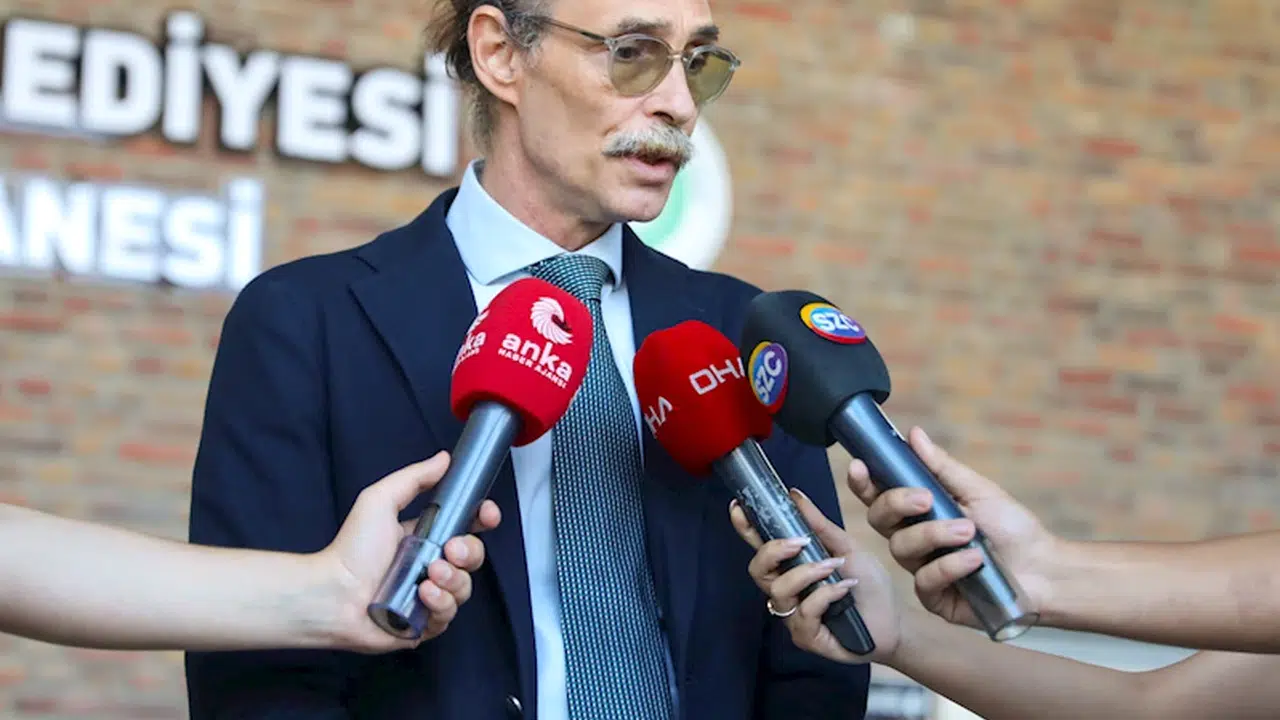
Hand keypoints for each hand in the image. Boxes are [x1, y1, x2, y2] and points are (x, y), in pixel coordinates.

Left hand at [319, 452, 501, 652]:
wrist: (332, 594)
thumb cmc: (350, 550)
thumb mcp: (381, 501)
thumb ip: (414, 478)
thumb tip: (443, 459)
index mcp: (425, 537)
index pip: (467, 526)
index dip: (482, 519)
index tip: (486, 513)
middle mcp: (430, 566)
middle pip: (473, 557)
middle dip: (469, 552)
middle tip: (449, 550)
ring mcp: (429, 596)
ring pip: (465, 587)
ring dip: (453, 579)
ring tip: (430, 574)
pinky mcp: (424, 623)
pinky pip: (449, 615)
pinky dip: (441, 603)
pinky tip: (423, 595)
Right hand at [729, 488, 901, 664]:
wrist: (894, 620)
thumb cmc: (868, 584)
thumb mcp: (846, 547)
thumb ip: (819, 525)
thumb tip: (795, 495)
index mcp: (791, 567)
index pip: (760, 547)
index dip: (746, 529)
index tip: (738, 507)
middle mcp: (786, 590)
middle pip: (757, 570)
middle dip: (773, 551)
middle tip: (799, 542)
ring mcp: (793, 615)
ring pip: (778, 590)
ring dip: (806, 573)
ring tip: (834, 566)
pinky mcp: (806, 636)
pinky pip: (803, 613)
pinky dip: (824, 596)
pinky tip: (844, 589)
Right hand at [846, 426, 1055, 629]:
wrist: (1044, 569)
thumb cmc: (1011, 528)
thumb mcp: (977, 490)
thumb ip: (941, 467)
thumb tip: (913, 434)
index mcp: (918, 510)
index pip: (878, 494)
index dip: (863, 481)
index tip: (860, 466)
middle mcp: (913, 538)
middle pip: (879, 519)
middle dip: (896, 504)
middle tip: (925, 499)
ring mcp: (920, 569)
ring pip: (901, 548)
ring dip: (934, 534)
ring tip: (968, 531)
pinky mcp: (934, 598)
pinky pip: (925, 580)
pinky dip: (949, 566)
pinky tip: (974, 560)